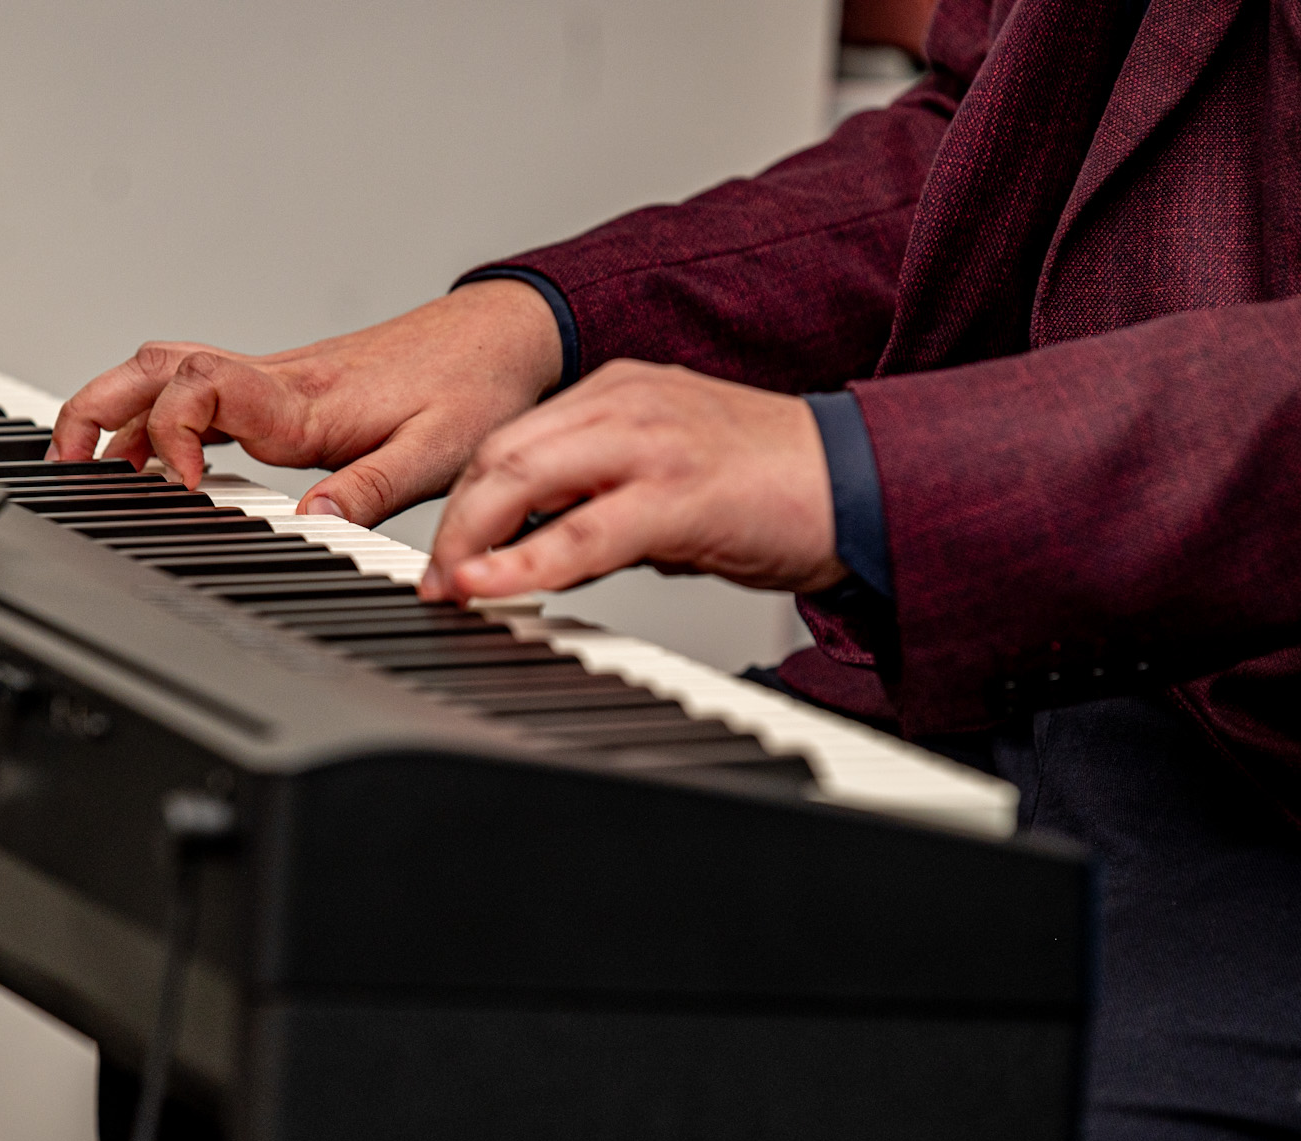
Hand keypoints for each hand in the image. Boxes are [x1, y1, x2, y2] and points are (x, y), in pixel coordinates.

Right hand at [49, 281, 560, 522]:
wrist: (507, 336)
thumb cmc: (477, 387)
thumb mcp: (438, 455)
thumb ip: (369, 494)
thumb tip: (308, 529)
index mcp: (302, 402)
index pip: (196, 391)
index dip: (164, 436)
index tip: (179, 493)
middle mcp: (276, 382)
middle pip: (153, 368)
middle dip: (92, 411)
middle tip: (64, 466)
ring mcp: (275, 381)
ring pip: (164, 371)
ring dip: (114, 410)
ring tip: (84, 466)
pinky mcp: (284, 389)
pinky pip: (197, 388)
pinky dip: (156, 417)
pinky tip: (152, 460)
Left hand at [419, 360, 847, 600]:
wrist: (867, 484)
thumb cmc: (775, 491)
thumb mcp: (666, 487)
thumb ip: (600, 506)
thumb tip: (537, 555)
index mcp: (619, 392)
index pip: (508, 439)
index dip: (462, 502)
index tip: (443, 557)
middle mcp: (626, 402)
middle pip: (498, 454)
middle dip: (453, 525)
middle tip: (433, 582)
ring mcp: (651, 442)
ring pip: (523, 479)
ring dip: (472, 541)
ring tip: (452, 589)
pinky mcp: (679, 493)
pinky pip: (581, 532)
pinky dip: (525, 564)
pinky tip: (492, 587)